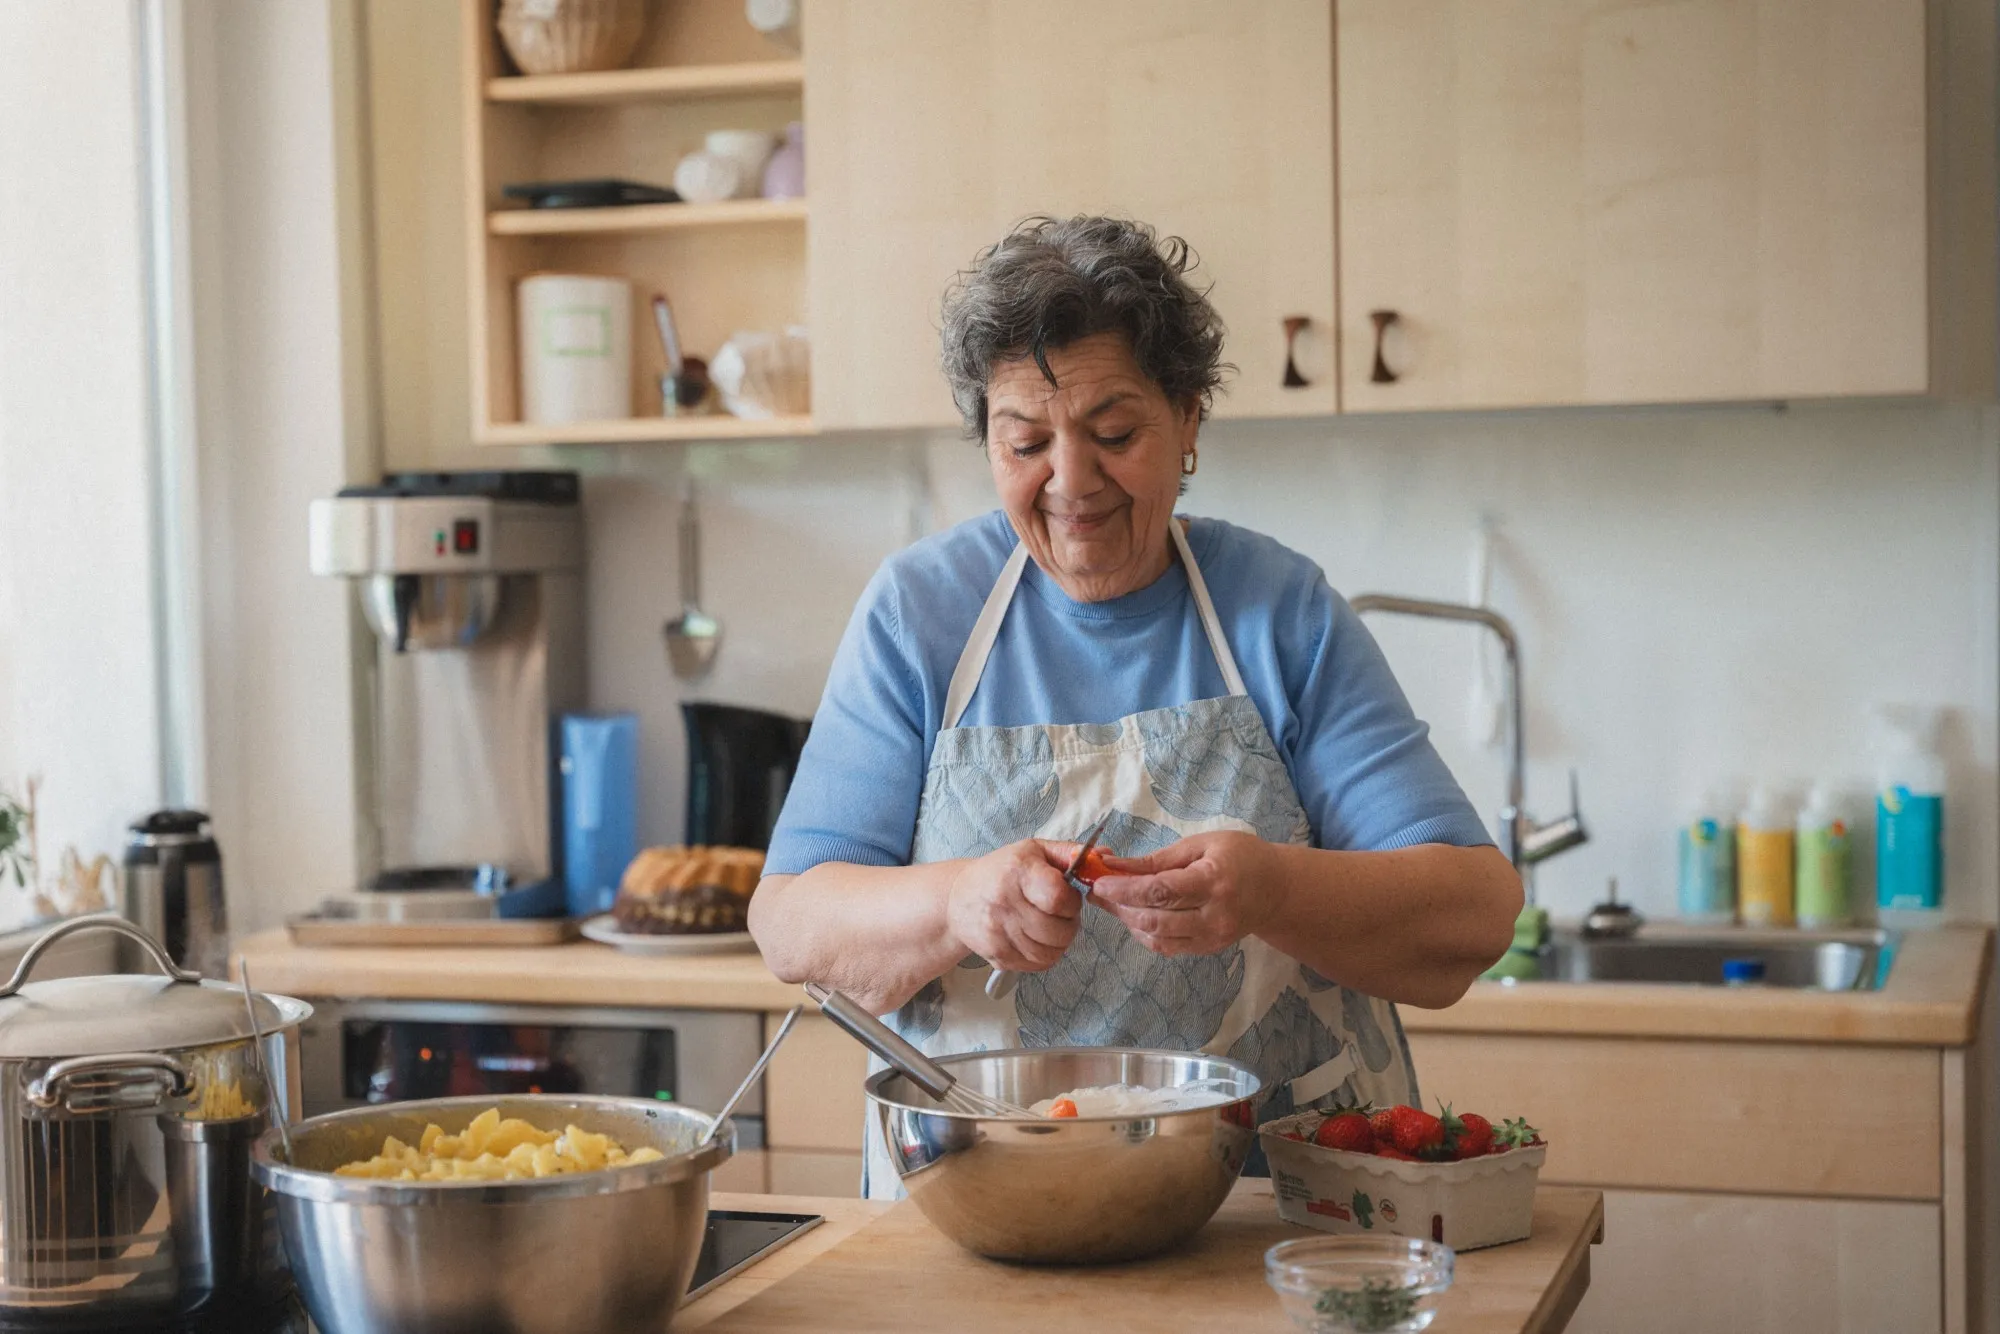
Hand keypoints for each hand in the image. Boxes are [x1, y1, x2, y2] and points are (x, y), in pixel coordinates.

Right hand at [946, 839, 1084, 971]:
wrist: (957, 898)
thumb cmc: (1001, 871)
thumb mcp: (1034, 851)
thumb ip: (1070, 853)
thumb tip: (1106, 858)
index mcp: (1018, 872)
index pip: (1058, 898)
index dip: (1071, 902)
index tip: (1067, 897)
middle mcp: (1004, 903)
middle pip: (1058, 931)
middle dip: (1069, 924)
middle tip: (1061, 914)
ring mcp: (998, 933)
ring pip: (1050, 953)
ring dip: (1059, 943)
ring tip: (1051, 927)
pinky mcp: (996, 955)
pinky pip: (1036, 965)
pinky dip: (1045, 956)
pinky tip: (1038, 940)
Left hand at [1090, 831, 1280, 956]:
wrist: (1277, 890)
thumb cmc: (1241, 857)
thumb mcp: (1203, 844)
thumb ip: (1160, 858)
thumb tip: (1117, 865)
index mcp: (1213, 881)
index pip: (1161, 891)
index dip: (1125, 889)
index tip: (1099, 882)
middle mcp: (1213, 915)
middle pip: (1155, 919)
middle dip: (1120, 906)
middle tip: (1098, 891)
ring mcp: (1212, 937)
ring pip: (1157, 938)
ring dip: (1129, 921)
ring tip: (1114, 902)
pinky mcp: (1208, 949)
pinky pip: (1167, 947)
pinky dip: (1145, 933)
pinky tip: (1135, 916)